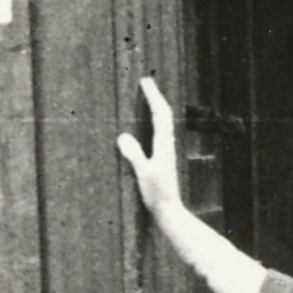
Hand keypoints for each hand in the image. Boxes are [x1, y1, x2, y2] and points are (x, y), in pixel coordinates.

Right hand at [116, 76, 183, 216]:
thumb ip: (134, 155)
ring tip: (148, 97)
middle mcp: (167, 146)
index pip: (160, 114)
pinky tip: (149, 125)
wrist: (169, 211)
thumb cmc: (157, 195)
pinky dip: (155, 122)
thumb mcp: (143, 174)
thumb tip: (122, 136)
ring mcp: (166, 152)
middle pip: (165, 115)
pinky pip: (160, 133)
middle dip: (156, 97)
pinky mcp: (163, 159)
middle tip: (146, 83)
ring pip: (164, 123)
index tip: (145, 81)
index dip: (153, 96)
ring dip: (156, 108)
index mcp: (163, 145)